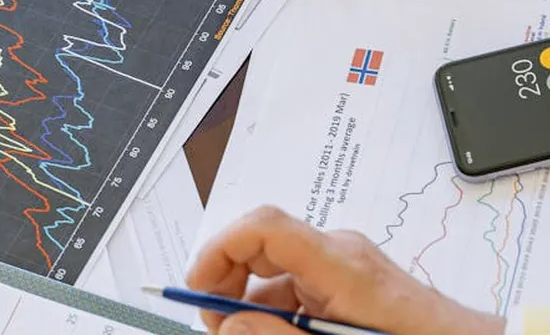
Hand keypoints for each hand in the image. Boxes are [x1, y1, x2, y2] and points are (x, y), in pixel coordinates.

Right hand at [187, 206, 503, 334]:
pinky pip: (300, 288)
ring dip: (252, 307)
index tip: (196, 291)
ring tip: (245, 334)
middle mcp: (341, 252)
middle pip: (262, 246)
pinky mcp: (353, 282)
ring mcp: (348, 265)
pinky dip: (278, 312)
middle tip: (217, 329)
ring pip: (277, 274)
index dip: (218, 251)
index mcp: (340, 262)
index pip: (263, 226)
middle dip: (228, 285)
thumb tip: (228, 324)